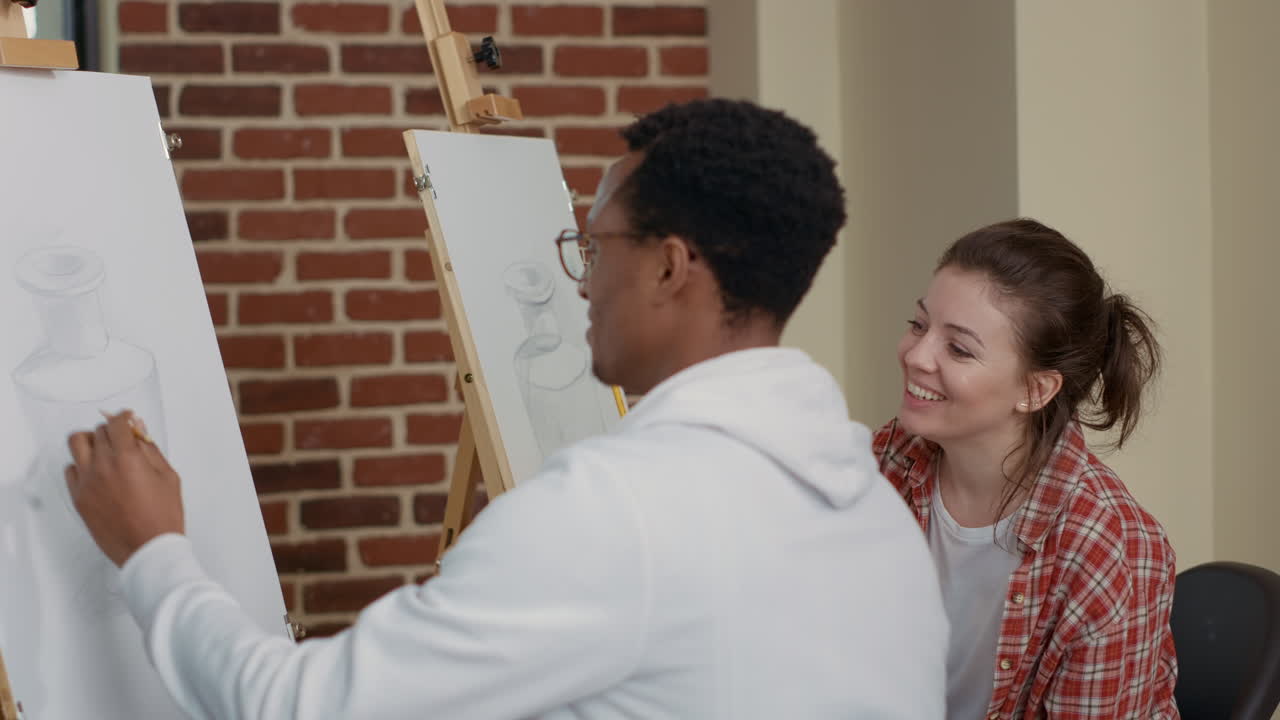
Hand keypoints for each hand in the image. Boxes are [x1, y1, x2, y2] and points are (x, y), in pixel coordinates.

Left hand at [65, 411, 184, 566]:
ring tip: (102, 450)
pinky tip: (96, 472)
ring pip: (76, 443)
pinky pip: (70, 470)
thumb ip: (151, 450)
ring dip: (90, 441)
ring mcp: (87, 482)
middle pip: (98, 431)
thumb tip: (139, 432)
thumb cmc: (162, 516)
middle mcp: (103, 466)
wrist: (148, 548)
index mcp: (128, 458)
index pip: (118, 423)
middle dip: (112, 431)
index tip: (128, 419)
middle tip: (122, 439)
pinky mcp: (79, 497)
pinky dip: (81, 465)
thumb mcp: (168, 477)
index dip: (124, 417)